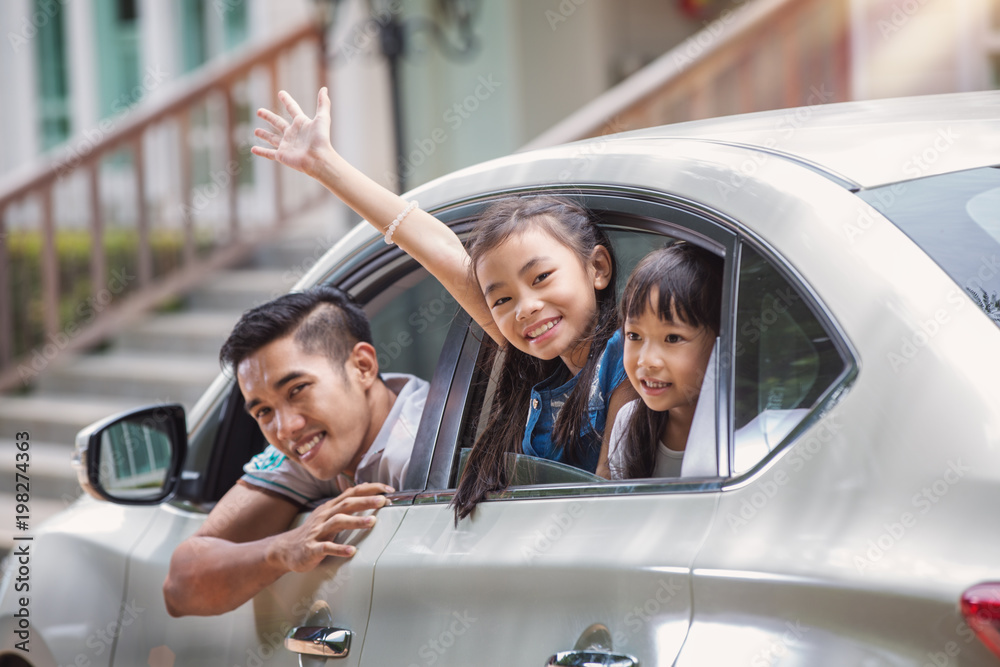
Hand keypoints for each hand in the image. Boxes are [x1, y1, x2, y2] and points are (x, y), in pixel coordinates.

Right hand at [252, 88, 335, 176]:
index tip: (281, 93)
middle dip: (269, 117)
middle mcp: (293, 133)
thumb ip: (323, 104)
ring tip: (255, 131)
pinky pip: (269, 153)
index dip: (287, 100)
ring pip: (272, 138)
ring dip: (264, 135)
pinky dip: (261, 152)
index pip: (292, 108)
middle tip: (259, 111)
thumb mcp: (323, 118)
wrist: (319, 159)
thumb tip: (324, 88)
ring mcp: (287, 145)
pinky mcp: (282, 155)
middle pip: (278, 123)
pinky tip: (253, 149)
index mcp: (301, 123)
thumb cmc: (321, 139)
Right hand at [272, 482, 393, 572]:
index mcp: (330, 507)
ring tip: (372, 522)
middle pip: (346, 504)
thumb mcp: (329, 514)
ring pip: (337, 522)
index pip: (352, 493)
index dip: (370, 489)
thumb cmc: (314, 532)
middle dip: (365, 501)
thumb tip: (366, 490)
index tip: (389, 489)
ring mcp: (318, 532)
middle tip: (383, 500)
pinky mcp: (312, 549)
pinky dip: (339, 548)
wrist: (285, 549)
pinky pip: (326, 547)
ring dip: (355, 521)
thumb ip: (346, 504)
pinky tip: (351, 551)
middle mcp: (324, 516)